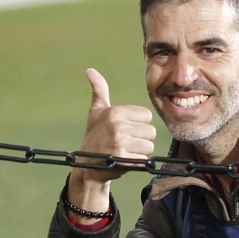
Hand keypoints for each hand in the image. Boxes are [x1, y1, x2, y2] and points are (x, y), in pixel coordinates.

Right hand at [66, 68, 156, 212]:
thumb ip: (99, 90)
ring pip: (149, 146)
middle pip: (150, 131)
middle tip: (126, 142)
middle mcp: (118, 126)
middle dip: (141, 139)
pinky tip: (124, 160)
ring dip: (140, 151)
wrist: (87, 167)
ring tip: (125, 151)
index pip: (147, 116)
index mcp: (115, 112)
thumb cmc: (94, 136)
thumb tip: (90, 70)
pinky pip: (144, 160)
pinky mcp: (124, 160)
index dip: (139, 124)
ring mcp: (121, 143)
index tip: (126, 129)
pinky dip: (137, 162)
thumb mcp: (96, 112)